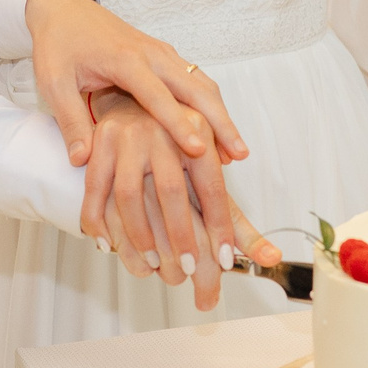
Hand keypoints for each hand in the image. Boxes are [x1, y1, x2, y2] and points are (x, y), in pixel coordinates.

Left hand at [26, 0, 246, 167]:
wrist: (63, 9)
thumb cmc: (57, 45)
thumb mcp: (53, 82)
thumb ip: (70, 120)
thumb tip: (81, 162)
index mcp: (126, 60)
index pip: (159, 97)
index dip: (179, 125)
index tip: (199, 150)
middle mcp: (152, 54)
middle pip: (196, 89)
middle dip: (221, 121)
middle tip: (239, 154)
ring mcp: (162, 53)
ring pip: (202, 84)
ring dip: (222, 114)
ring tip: (236, 149)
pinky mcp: (164, 56)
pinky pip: (195, 79)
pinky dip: (211, 103)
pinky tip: (218, 128)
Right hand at [84, 91, 279, 305]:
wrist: (134, 96)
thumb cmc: (179, 144)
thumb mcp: (211, 175)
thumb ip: (237, 220)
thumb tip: (272, 256)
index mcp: (197, 131)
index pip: (212, 186)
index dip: (220, 226)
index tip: (226, 261)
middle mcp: (162, 128)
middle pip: (171, 192)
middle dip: (181, 236)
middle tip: (190, 270)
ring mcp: (127, 136)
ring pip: (129, 195)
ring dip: (141, 236)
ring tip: (154, 265)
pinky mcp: (99, 144)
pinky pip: (95, 192)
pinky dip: (99, 223)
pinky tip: (107, 247)